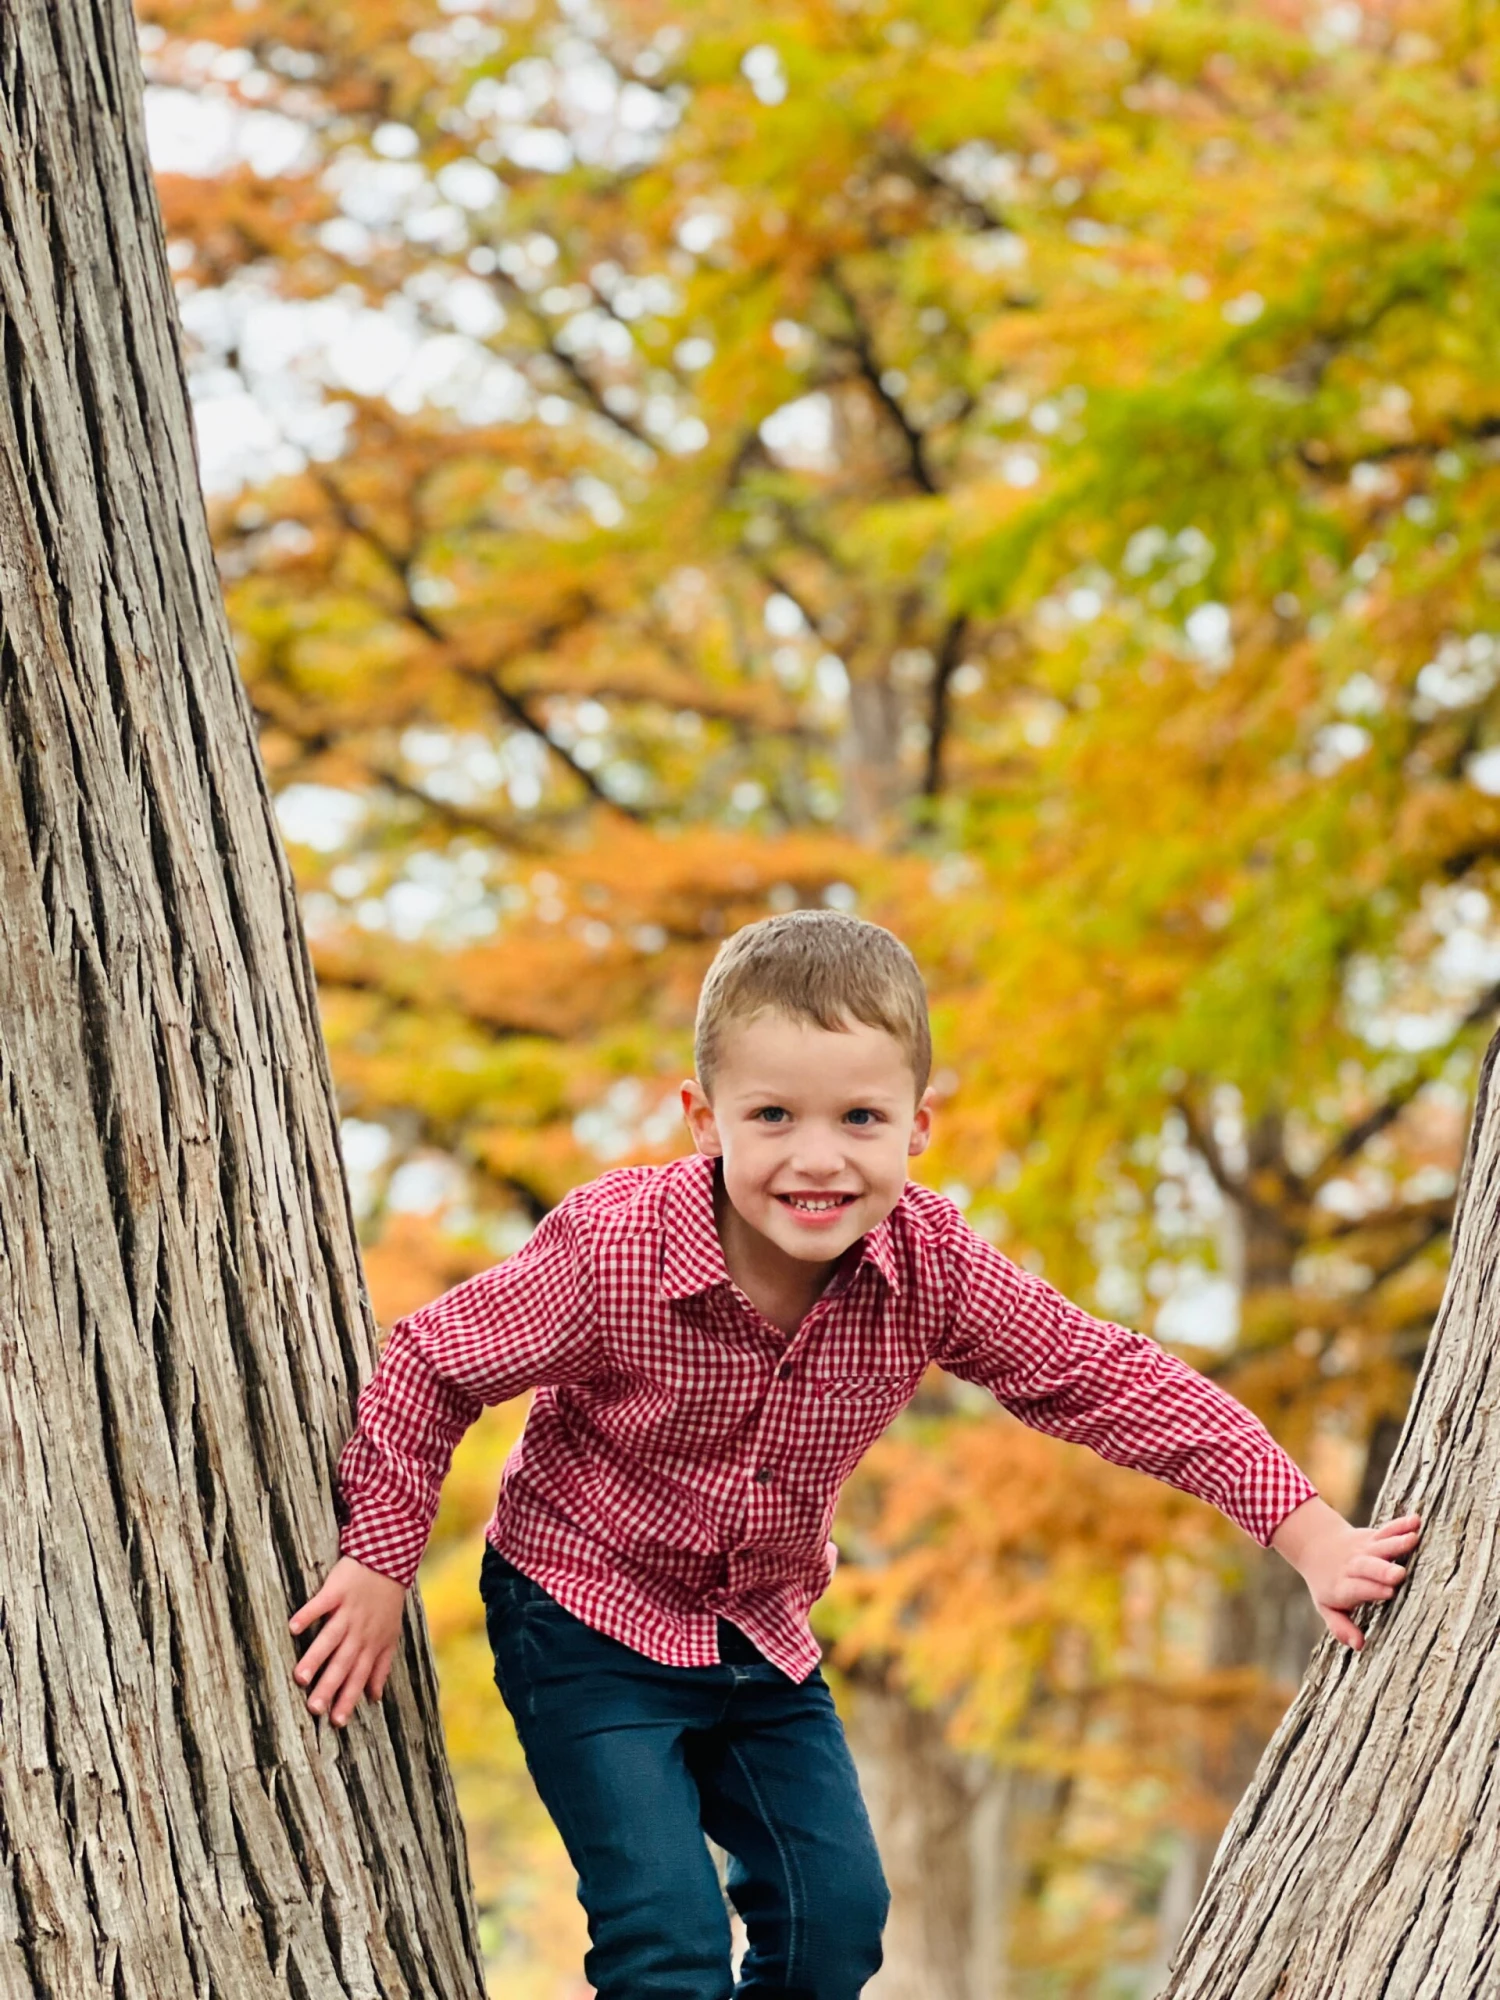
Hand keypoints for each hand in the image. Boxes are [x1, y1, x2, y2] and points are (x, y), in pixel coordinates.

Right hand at [289, 1556, 405, 1725]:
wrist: (389, 1560)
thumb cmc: (386, 1602)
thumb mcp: (390, 1635)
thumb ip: (381, 1667)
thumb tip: (375, 1698)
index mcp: (371, 1644)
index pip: (359, 1676)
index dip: (348, 1698)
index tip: (336, 1721)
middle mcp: (359, 1631)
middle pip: (342, 1662)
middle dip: (329, 1686)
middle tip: (314, 1708)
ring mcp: (348, 1611)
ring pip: (330, 1638)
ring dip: (316, 1657)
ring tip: (300, 1678)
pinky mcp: (337, 1591)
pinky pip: (320, 1604)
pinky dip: (308, 1614)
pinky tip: (293, 1628)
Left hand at [1270, 1495, 1421, 1649]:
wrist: (1316, 1547)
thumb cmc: (1328, 1585)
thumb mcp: (1327, 1607)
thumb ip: (1340, 1627)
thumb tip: (1359, 1645)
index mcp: (1344, 1586)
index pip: (1358, 1588)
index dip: (1372, 1589)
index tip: (1389, 1592)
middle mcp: (1355, 1565)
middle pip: (1369, 1567)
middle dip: (1383, 1570)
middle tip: (1399, 1574)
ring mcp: (1365, 1549)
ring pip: (1381, 1546)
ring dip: (1397, 1543)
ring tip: (1413, 1539)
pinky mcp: (1373, 1537)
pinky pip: (1387, 1530)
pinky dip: (1401, 1525)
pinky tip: (1416, 1520)